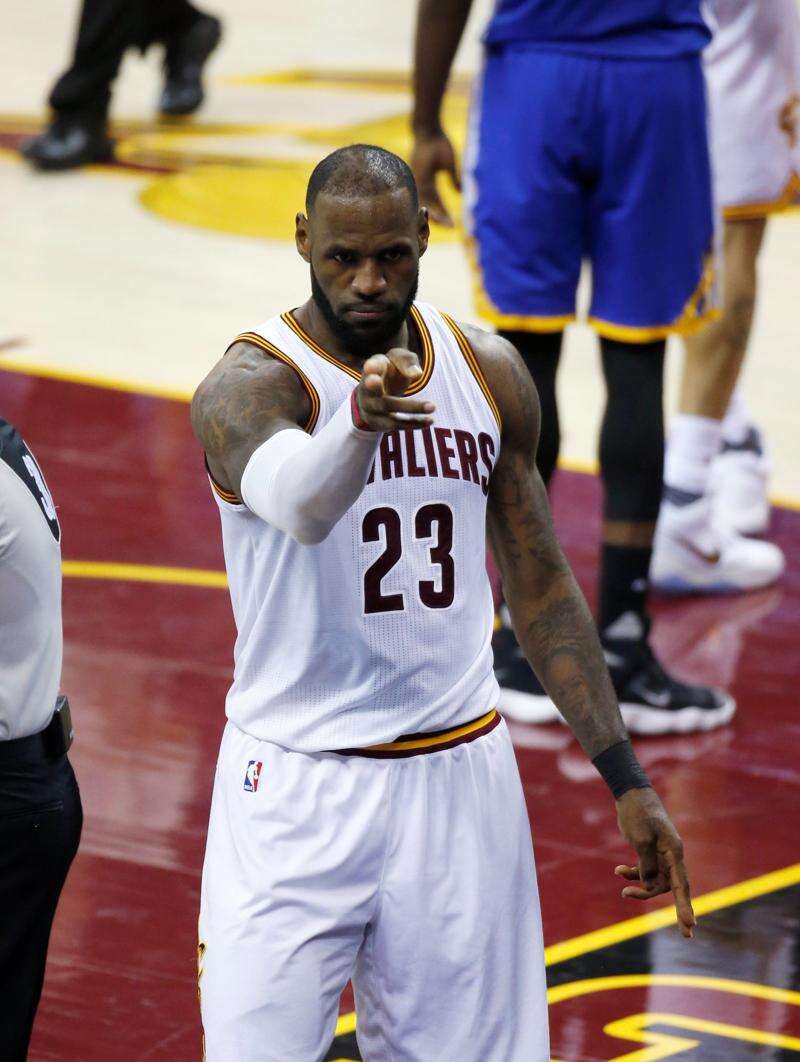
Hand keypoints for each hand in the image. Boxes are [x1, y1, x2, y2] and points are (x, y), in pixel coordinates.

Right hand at [355, 349, 435, 431]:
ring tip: (432, 406)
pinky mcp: (379, 423)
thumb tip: (416, 373)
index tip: (371, 367)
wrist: (377, 394)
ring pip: (388, 409)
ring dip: (411, 408)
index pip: (370, 367)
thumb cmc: (390, 371)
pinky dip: (414, 423)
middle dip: (375, 386)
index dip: (371, 368)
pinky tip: (430, 421)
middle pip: (372, 389)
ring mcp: (371, 408)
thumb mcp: (398, 360)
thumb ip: (406, 361)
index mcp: (372, 370)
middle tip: (375, 381)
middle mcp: (366, 390)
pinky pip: (396, 425)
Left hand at [410, 131, 460, 226]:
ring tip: (447, 223)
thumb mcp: (449, 164)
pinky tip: (437, 212)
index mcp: (428, 182)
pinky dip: (430, 205)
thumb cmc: (438, 143)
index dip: (444, 213)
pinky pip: (423, 195)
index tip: (454, 223)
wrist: (428, 129)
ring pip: (426, 203)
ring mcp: (418, 180)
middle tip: (451, 227)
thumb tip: (460, 193)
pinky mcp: (417, 176)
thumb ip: (454, 179)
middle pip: (430, 206)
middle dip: (441, 218)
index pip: (436, 202)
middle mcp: (421, 184)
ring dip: (437, 214)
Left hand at [614, 787, 695, 938]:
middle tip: (687, 935)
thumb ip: (646, 864)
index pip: (682, 884)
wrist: (631, 796)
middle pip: (674, 889)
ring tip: (623, 886)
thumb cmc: (638, 814)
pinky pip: (645, 872)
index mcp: (674, 851)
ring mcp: (661, 856)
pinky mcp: (650, 854)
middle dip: (678, 910)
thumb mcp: (640, 838)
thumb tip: (650, 886)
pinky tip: (618, 871)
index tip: (690, 925)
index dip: (685, 906)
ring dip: (639, 887)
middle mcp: (671, 856)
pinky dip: (632, 875)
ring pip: (655, 882)